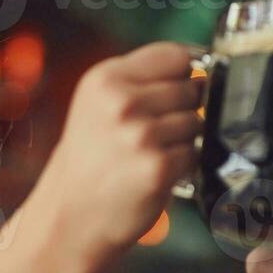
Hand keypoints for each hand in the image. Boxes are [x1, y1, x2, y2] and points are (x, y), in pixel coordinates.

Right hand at [28, 42, 202, 267]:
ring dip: (182, 141)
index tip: (174, 92)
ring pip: (196, 122)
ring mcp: (141, 135)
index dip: (183, 75)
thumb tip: (203, 71)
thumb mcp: (98, 105)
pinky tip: (155, 175)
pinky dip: (183, 167)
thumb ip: (142, 81)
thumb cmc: (91, 161)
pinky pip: (195, 154)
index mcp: (105, 79)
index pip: (175, 55)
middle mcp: (121, 102)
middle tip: (149, 136)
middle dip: (182, 111)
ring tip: (148, 156)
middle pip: (191, 88)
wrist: (69, 217)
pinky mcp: (158, 167)